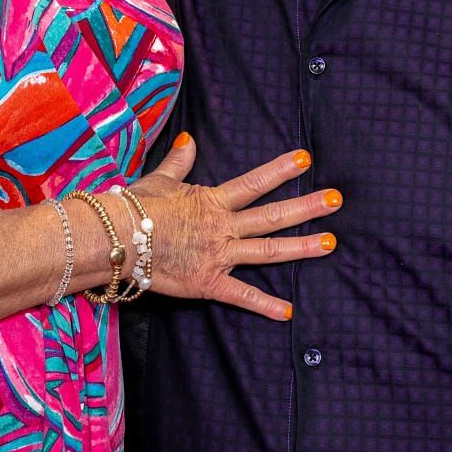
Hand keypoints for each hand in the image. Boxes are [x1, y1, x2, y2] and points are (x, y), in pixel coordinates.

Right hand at [127, 134, 339, 320]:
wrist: (115, 240)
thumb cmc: (135, 209)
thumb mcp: (159, 181)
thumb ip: (179, 162)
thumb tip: (188, 139)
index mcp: (213, 201)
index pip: (255, 182)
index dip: (281, 170)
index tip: (307, 158)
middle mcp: (223, 227)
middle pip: (272, 215)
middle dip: (307, 207)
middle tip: (336, 200)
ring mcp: (219, 256)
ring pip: (268, 251)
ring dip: (300, 247)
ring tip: (330, 243)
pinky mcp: (208, 283)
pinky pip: (241, 295)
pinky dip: (265, 305)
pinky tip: (289, 311)